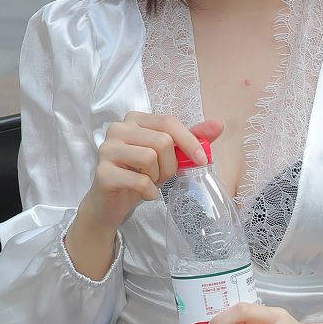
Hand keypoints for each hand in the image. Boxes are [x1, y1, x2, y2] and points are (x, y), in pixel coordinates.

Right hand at [82, 112, 222, 230]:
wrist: (112, 204)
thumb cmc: (140, 175)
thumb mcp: (168, 156)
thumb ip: (191, 139)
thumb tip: (220, 124)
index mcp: (134, 119)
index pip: (168, 122)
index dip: (189, 142)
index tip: (202, 161)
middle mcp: (117, 128)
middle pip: (162, 141)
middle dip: (170, 165)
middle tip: (162, 176)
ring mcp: (107, 148)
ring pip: (150, 158)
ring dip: (158, 177)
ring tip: (149, 182)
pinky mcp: (103, 172)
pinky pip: (140, 180)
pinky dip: (149, 191)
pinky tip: (143, 193)